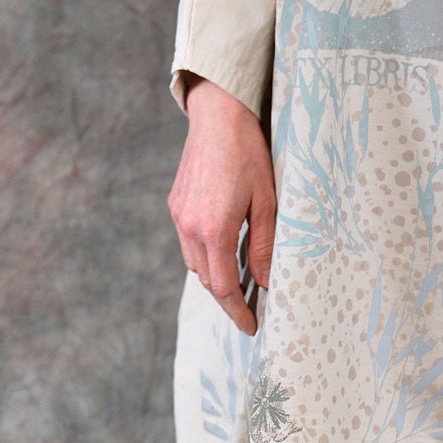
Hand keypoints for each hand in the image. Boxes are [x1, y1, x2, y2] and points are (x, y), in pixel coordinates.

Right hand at [167, 77, 276, 335]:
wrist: (218, 115)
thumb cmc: (249, 154)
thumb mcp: (267, 200)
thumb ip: (264, 244)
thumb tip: (263, 282)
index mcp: (214, 229)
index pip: (222, 287)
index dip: (237, 311)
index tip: (251, 327)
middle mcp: (190, 227)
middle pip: (206, 279)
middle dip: (226, 297)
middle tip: (250, 307)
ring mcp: (178, 215)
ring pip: (194, 262)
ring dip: (214, 275)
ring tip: (239, 279)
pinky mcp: (175, 204)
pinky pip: (187, 242)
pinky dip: (204, 253)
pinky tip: (223, 247)